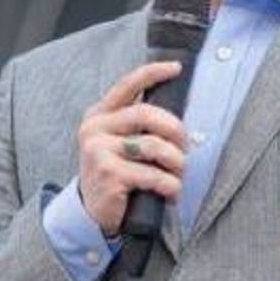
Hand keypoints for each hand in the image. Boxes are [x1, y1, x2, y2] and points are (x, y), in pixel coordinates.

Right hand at [76, 61, 188, 235]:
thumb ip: (140, 124)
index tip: (177, 68)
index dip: (153, 72)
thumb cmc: (117, 172)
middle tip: (187, 147)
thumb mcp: (122, 142)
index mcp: (100, 114)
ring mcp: (98, 151)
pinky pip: (151, 174)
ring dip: (176, 161)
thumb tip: (178, 111)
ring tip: (180, 173)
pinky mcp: (107, 174)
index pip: (127, 84)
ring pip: (153, 145)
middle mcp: (95, 128)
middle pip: (146, 114)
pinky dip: (169, 184)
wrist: (92, 212)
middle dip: (175, 129)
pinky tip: (172, 193)